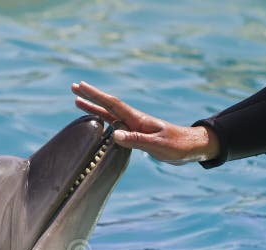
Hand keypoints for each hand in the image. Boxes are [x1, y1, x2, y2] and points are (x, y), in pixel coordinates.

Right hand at [71, 81, 219, 164]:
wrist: (192, 147)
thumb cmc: (177, 146)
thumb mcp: (157, 145)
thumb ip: (136, 139)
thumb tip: (114, 134)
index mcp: (137, 119)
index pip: (112, 105)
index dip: (95, 96)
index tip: (81, 87)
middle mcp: (134, 120)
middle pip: (107, 105)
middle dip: (90, 97)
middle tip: (74, 87)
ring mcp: (134, 126)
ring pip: (109, 114)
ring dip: (94, 108)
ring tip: (77, 102)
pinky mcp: (137, 134)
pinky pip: (115, 125)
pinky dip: (103, 120)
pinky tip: (97, 120)